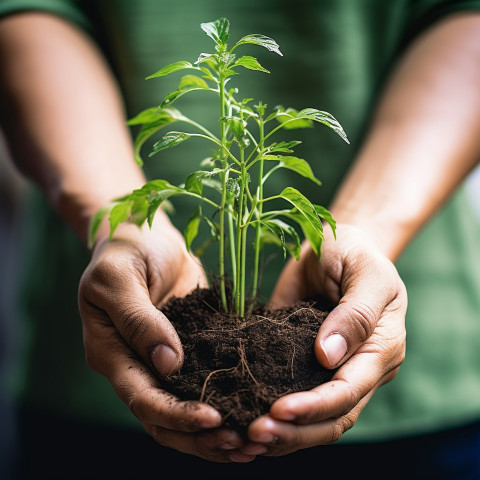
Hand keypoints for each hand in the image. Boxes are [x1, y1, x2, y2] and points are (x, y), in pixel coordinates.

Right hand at [78, 216, 254, 461]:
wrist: (144, 234)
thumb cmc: (125, 249)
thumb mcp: (118, 278)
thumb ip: (139, 320)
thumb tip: (168, 363)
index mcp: (111, 353)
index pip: (142, 398)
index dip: (176, 414)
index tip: (214, 418)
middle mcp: (137, 365)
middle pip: (164, 419)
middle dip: (201, 437)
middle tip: (242, 444)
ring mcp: (163, 359)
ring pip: (185, 409)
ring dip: (215, 432)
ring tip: (252, 443)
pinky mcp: (189, 347)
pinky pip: (205, 382)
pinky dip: (226, 400)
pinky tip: (253, 409)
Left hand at [240, 224, 406, 456]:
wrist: (333, 246)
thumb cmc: (355, 253)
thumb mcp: (365, 273)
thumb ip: (355, 313)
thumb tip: (328, 357)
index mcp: (380, 351)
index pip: (349, 392)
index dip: (315, 406)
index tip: (279, 410)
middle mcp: (357, 369)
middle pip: (331, 418)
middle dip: (294, 430)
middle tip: (254, 433)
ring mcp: (330, 370)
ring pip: (312, 419)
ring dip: (282, 433)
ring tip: (245, 438)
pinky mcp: (302, 364)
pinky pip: (291, 396)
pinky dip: (273, 415)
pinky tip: (244, 422)